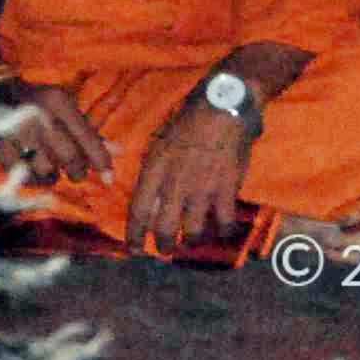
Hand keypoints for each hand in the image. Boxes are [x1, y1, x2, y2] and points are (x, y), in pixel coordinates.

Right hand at [0, 76, 112, 186]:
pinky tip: (34, 169)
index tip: (109, 178)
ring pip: (47, 170)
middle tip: (76, 171)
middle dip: (77, 171)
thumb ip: (89, 132)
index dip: (100, 161)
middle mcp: (39, 115)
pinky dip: (34, 178)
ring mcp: (17, 131)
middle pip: (69, 158)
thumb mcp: (65, 109)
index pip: (87, 138)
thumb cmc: (38, 103)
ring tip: (50, 167)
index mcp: (58, 102)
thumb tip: (119, 152)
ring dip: (53, 175)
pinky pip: (25, 175)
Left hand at [127, 89, 256, 253]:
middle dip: (163, 245)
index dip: (134, 234)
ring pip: (192, 231)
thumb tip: (151, 199)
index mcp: (154, 169)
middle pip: (164, 228)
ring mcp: (201, 189)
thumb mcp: (161, 143)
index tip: (132, 249)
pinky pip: (224, 222)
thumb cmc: (188, 121)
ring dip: (191, 242)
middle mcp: (175, 184)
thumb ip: (154, 172)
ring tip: (190, 243)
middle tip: (164, 251)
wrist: (222, 107)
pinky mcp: (227, 189)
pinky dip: (223, 231)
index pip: (138, 210)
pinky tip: (222, 231)